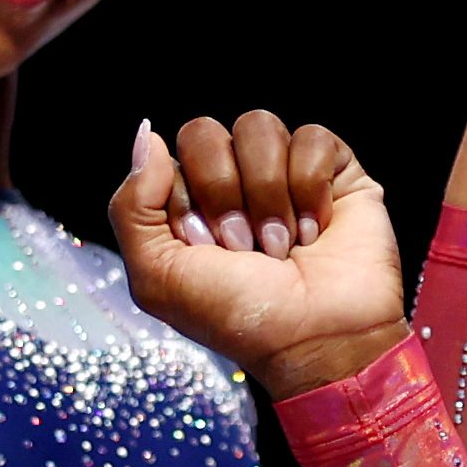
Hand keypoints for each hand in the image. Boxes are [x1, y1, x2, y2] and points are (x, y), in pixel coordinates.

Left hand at [117, 113, 409, 398]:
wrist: (318, 340)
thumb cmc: (241, 319)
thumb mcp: (157, 278)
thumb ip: (131, 207)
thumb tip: (149, 134)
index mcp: (186, 203)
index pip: (165, 156)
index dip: (184, 200)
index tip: (207, 250)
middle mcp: (232, 182)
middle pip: (204, 132)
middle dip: (222, 193)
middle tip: (244, 248)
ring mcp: (283, 173)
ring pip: (257, 126)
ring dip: (268, 193)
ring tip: (282, 245)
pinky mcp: (335, 172)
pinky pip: (312, 137)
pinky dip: (310, 188)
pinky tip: (316, 230)